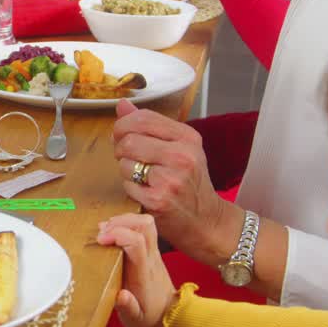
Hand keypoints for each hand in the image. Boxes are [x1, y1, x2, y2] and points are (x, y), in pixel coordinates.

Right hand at [98, 213, 177, 326]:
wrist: (170, 317)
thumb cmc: (149, 318)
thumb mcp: (135, 321)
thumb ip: (128, 308)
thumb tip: (120, 296)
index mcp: (143, 273)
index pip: (137, 242)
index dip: (118, 234)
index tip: (101, 240)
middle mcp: (151, 258)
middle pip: (144, 224)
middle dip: (120, 221)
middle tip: (102, 232)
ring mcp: (153, 253)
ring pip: (145, 223)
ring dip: (124, 220)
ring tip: (106, 231)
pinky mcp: (152, 251)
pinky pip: (143, 228)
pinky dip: (127, 224)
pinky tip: (114, 234)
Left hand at [113, 100, 240, 265]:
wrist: (206, 221)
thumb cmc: (190, 183)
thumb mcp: (179, 148)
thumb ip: (150, 126)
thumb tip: (122, 105)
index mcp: (188, 137)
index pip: (143, 118)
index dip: (123, 125)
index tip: (121, 135)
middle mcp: (182, 155)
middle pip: (129, 140)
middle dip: (121, 149)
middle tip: (129, 159)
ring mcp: (171, 179)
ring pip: (125, 163)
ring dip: (126, 171)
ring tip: (142, 178)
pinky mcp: (158, 200)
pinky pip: (127, 185)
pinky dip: (130, 189)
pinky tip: (144, 193)